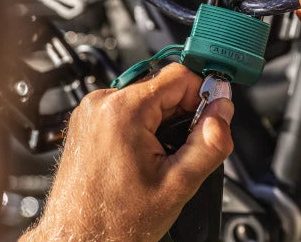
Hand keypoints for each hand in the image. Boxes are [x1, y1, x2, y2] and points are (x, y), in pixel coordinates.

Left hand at [19, 63, 233, 241]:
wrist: (78, 239)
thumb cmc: (115, 220)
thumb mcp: (177, 184)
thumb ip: (210, 144)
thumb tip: (223, 112)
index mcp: (123, 110)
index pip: (180, 75)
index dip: (202, 95)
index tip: (208, 118)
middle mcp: (103, 102)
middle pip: (164, 86)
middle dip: (182, 112)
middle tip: (182, 147)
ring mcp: (93, 110)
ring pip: (148, 96)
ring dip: (164, 119)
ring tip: (162, 153)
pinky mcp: (91, 119)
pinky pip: (130, 107)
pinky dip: (146, 122)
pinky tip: (145, 151)